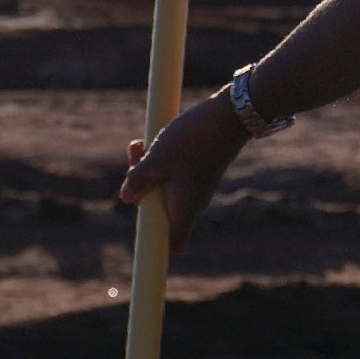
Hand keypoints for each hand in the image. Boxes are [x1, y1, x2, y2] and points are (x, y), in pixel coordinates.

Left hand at [114, 96, 248, 255]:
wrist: (232, 114)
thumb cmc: (195, 139)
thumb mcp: (158, 158)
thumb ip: (140, 179)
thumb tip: (127, 198)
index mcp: (185, 208)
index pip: (173, 244)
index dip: (155, 241)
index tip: (139, 222)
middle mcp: (192, 203)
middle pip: (160, 212)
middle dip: (142, 191)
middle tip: (134, 159)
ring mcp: (196, 187)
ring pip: (164, 190)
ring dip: (148, 171)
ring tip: (139, 143)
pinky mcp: (198, 171)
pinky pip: (173, 176)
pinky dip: (160, 163)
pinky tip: (154, 141)